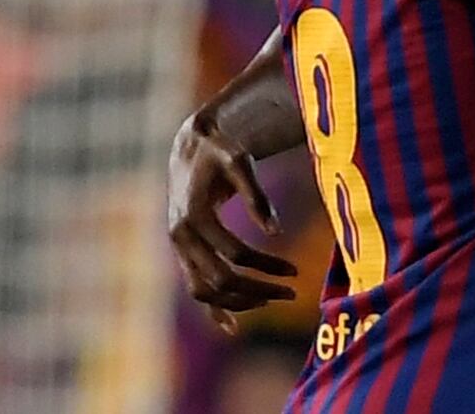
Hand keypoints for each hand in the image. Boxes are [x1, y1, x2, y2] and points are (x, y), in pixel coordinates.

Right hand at [167, 109, 297, 336]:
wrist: (191, 148)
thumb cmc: (220, 150)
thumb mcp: (240, 162)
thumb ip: (257, 196)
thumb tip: (277, 232)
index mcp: (194, 215)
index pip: (235, 254)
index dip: (268, 264)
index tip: (296, 269)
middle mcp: (180, 236)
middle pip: (219, 279)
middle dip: (257, 289)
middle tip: (293, 292)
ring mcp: (179, 247)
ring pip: (204, 291)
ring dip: (238, 301)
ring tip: (272, 298)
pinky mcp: (183, 252)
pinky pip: (195, 288)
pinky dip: (212, 309)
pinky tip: (232, 327)